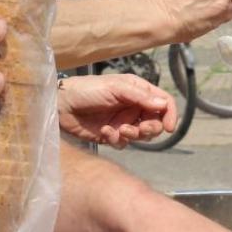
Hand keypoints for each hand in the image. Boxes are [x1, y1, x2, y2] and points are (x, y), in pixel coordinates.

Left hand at [57, 72, 176, 145]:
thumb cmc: (87, 90)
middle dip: (150, 129)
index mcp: (138, 91)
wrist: (61, 105)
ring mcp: (123, 122)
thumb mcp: (115, 88)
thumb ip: (140, 96)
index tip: (169, 127)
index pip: (163, 103)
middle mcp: (134, 107)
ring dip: (133, 135)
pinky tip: (104, 132)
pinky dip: (117, 140)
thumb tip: (164, 104)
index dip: (170, 114)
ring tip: (118, 130)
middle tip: (138, 130)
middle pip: (156, 123)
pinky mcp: (111, 135)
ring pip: (141, 135)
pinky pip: (124, 143)